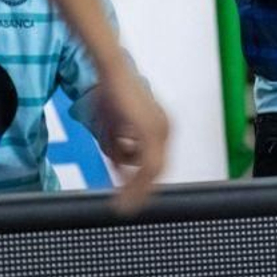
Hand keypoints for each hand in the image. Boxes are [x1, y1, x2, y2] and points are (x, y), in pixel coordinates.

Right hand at [92, 67, 169, 214]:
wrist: (111, 69)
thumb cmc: (111, 91)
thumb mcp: (115, 126)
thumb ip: (120, 147)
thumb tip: (119, 168)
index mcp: (161, 126)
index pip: (158, 161)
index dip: (145, 181)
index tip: (133, 197)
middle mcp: (166, 128)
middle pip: (159, 170)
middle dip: (141, 191)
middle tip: (126, 208)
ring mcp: (160, 129)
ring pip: (153, 171)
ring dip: (135, 189)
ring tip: (121, 202)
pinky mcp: (149, 130)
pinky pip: (145, 165)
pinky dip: (134, 183)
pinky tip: (124, 192)